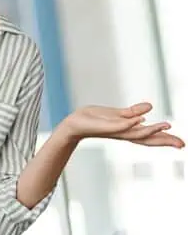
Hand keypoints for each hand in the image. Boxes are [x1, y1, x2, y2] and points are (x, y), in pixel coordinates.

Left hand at [58, 102, 184, 147]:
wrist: (74, 123)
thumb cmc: (94, 119)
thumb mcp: (117, 113)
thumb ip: (133, 112)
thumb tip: (150, 107)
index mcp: (128, 130)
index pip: (149, 136)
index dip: (165, 139)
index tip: (181, 143)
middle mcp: (124, 133)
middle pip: (147, 139)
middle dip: (164, 140)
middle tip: (182, 144)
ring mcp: (115, 131)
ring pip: (136, 133)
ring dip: (152, 130)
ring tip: (167, 126)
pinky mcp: (105, 126)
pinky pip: (120, 125)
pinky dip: (131, 122)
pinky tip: (142, 120)